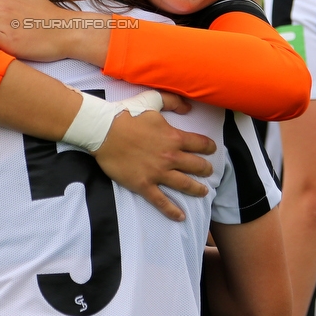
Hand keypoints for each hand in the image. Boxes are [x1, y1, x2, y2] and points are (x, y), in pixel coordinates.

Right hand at [93, 108, 214, 221]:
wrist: (103, 130)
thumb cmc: (127, 114)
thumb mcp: (152, 99)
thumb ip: (173, 101)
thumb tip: (188, 107)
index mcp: (174, 137)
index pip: (200, 144)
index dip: (209, 147)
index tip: (212, 150)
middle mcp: (170, 157)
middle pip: (197, 166)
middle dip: (206, 169)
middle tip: (208, 171)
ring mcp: (158, 173)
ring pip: (184, 185)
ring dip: (197, 189)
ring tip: (203, 192)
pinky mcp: (144, 185)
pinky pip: (161, 201)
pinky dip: (172, 211)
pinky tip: (181, 217)